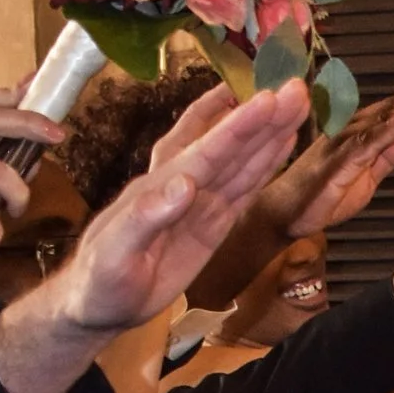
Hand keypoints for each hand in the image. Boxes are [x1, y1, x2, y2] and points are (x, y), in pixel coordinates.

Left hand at [0, 82, 309, 392]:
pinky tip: (281, 145)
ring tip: (298, 104)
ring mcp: (198, 204)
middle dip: (261, 118)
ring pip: (240, 162)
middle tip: (296, 88)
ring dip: (269, 134)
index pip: (205, 152)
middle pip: (227, 146)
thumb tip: (186, 184)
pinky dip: (264, 165)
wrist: (95, 304)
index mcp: (158, 188)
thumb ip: (146, 217)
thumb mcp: (114, 253)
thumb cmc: (99, 280)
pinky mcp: (210, 224)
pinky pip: (243, 190)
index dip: (238, 127)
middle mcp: (181, 185)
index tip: (267, 99)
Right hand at [271, 74, 393, 236]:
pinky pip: (367, 142)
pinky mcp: (338, 161)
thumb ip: (390, 154)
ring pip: (382, 120)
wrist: (286, 215)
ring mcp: (344, 143)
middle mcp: (351, 130)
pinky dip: (388, 129)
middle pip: (393, 109)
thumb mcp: (369, 177)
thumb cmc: (323, 194)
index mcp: (360, 134)